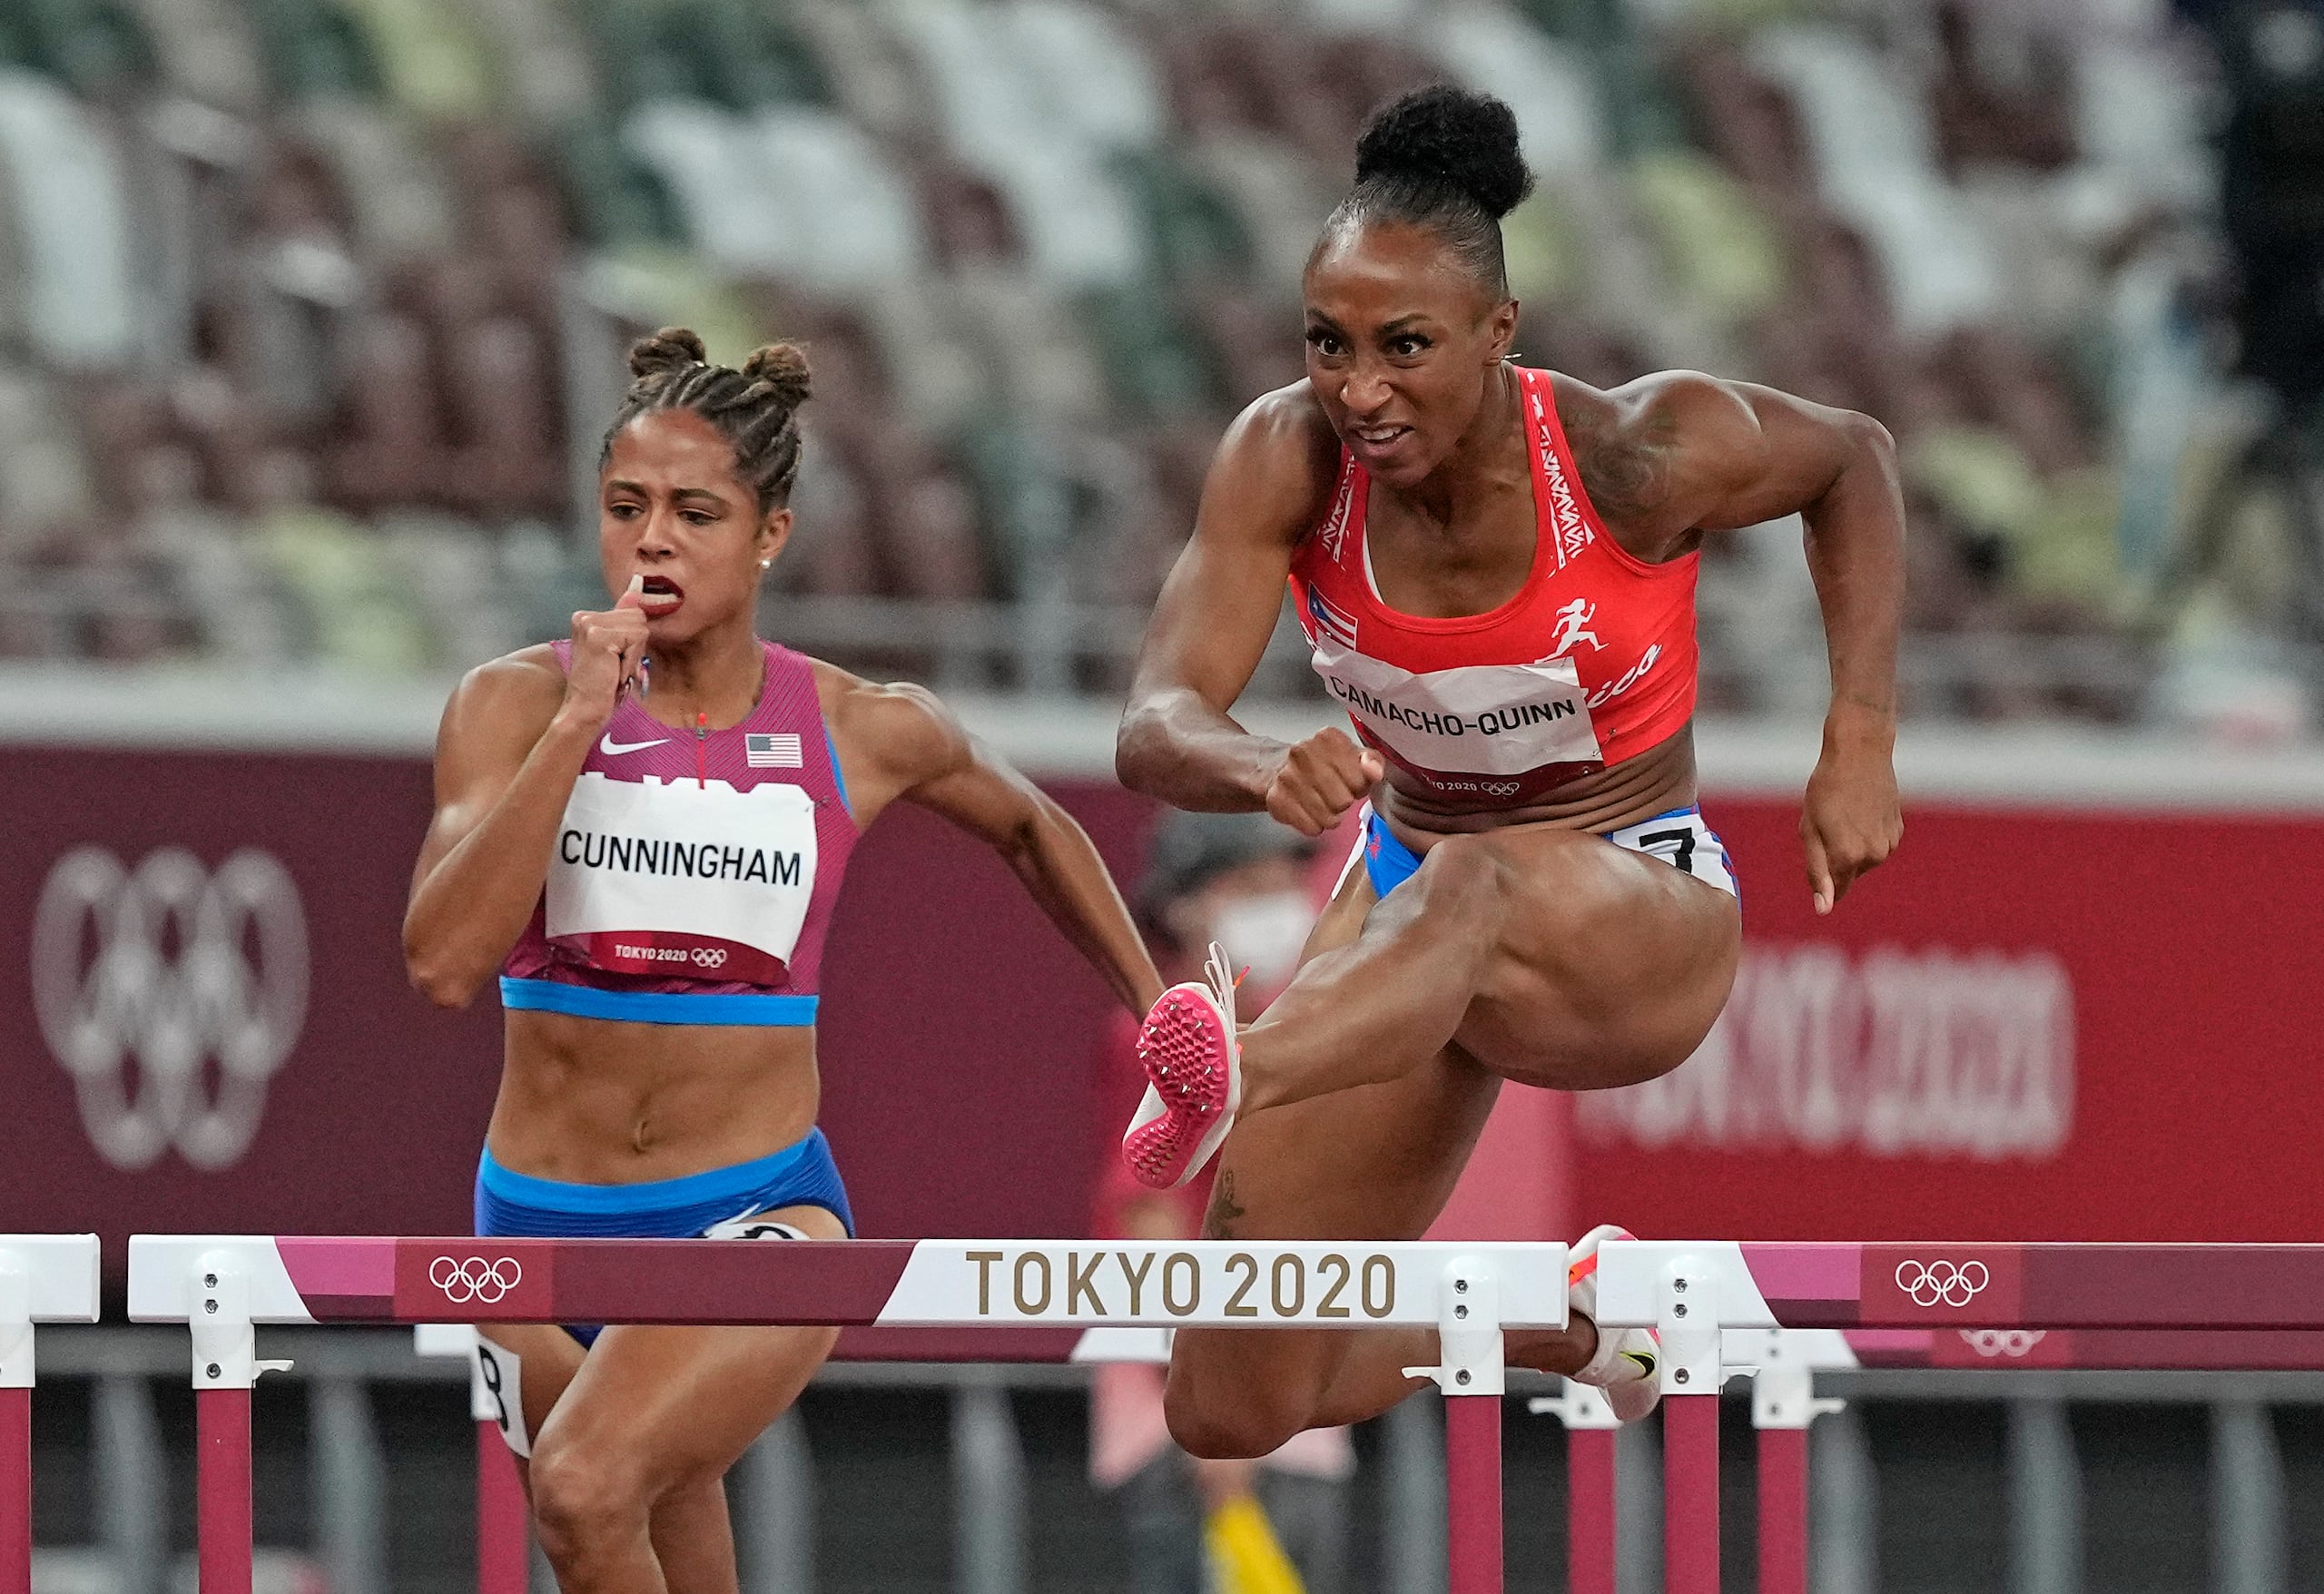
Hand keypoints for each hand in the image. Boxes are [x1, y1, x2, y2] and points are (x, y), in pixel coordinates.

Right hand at [561, 575, 650, 729]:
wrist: (584, 709)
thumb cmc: (601, 685)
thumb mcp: (616, 649)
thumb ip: (623, 619)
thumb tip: (635, 589)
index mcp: (586, 617)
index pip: (632, 613)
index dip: (632, 641)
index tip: (615, 660)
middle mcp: (584, 616)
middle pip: (638, 617)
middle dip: (635, 647)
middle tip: (615, 667)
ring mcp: (590, 624)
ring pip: (640, 627)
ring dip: (634, 654)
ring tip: (615, 669)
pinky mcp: (599, 636)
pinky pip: (637, 638)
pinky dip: (632, 660)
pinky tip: (615, 672)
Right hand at [1264, 727, 1383, 836]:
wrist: (1280, 769)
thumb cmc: (1323, 765)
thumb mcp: (1353, 756)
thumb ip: (1373, 761)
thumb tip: (1375, 771)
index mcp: (1328, 738)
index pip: (1361, 779)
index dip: (1359, 785)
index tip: (1349, 781)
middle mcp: (1304, 752)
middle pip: (1344, 800)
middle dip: (1344, 802)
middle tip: (1335, 795)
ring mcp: (1287, 776)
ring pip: (1328, 817)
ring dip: (1330, 817)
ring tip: (1322, 805)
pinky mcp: (1276, 799)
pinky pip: (1311, 827)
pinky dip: (1314, 826)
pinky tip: (1309, 812)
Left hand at [1800, 741, 1900, 913]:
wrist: (1860, 753)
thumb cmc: (1826, 789)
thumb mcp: (1810, 830)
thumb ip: (1817, 873)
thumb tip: (1824, 909)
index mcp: (1849, 857)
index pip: (1837, 890)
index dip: (1824, 880)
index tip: (1819, 857)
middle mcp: (1874, 856)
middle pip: (1849, 873)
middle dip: (1835, 857)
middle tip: (1827, 823)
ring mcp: (1890, 843)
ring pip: (1864, 859)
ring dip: (1851, 845)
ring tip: (1844, 813)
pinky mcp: (1898, 830)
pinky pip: (1877, 844)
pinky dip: (1866, 833)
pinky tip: (1860, 808)